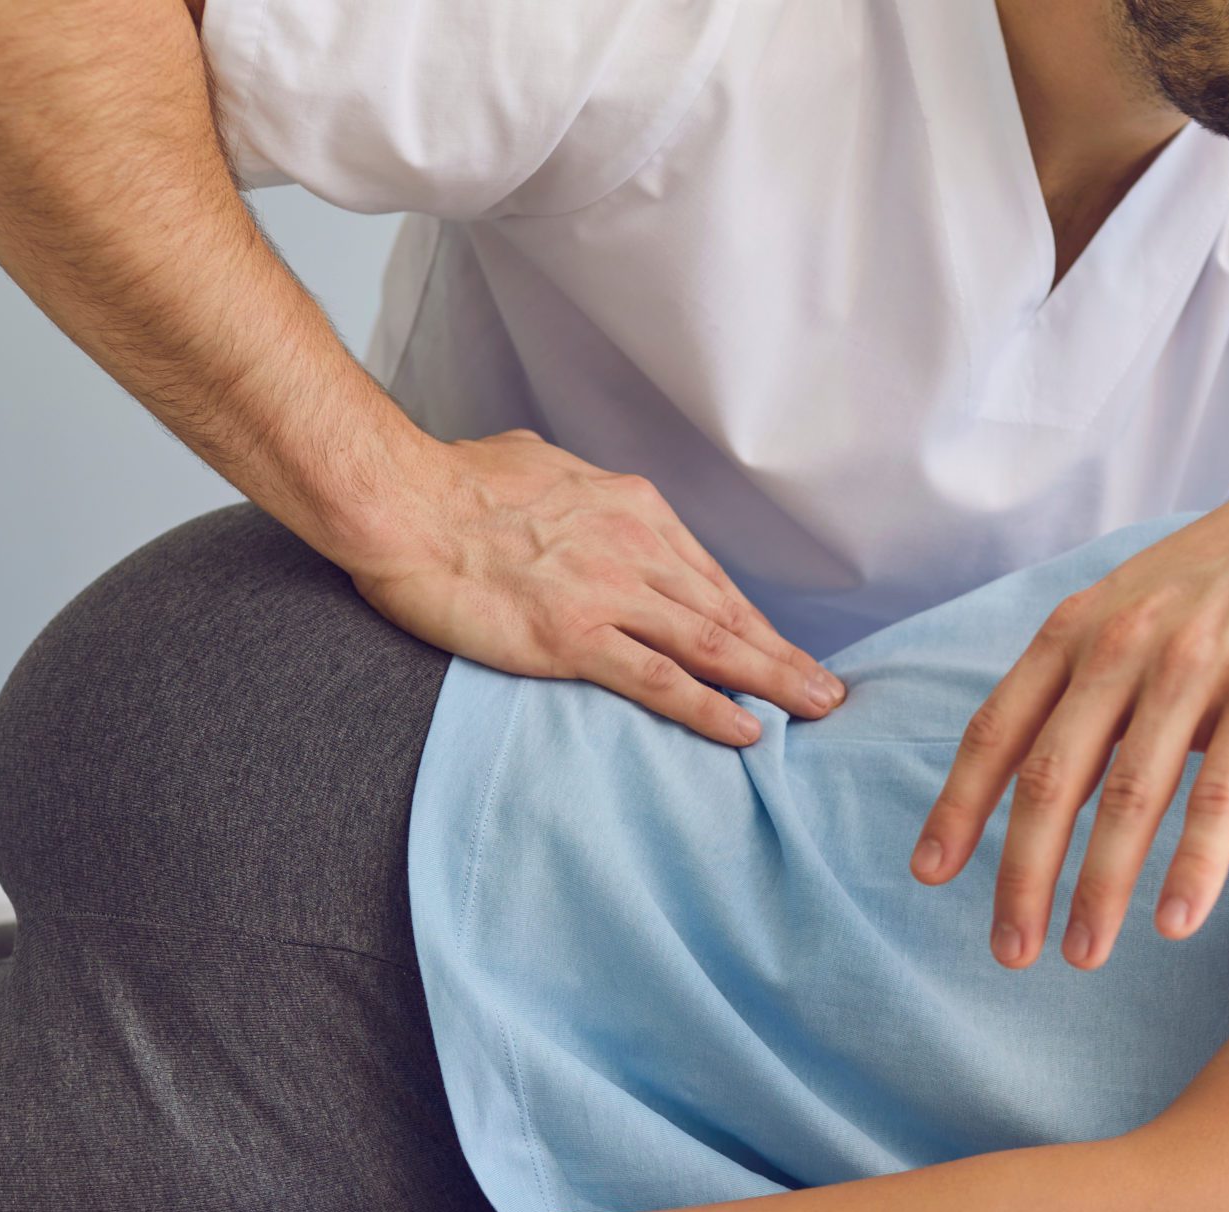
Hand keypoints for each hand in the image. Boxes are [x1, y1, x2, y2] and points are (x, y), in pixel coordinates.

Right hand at [346, 429, 844, 743]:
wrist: (399, 500)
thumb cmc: (455, 481)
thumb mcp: (542, 464)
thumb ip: (578, 492)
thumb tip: (576, 496)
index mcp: (631, 507)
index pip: (707, 575)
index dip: (751, 620)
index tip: (781, 649)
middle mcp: (634, 547)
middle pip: (726, 612)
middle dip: (783, 656)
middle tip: (829, 693)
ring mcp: (607, 593)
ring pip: (711, 644)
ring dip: (771, 681)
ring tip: (814, 712)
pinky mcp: (572, 637)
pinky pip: (659, 680)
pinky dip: (709, 707)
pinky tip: (746, 730)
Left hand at [908, 451, 1228, 968]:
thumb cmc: (1221, 579)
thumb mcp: (1127, 606)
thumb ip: (1079, 678)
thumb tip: (1033, 774)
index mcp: (1074, 630)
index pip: (996, 730)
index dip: (958, 806)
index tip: (930, 874)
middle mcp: (1121, 647)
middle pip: (1050, 779)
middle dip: (1021, 875)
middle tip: (1009, 951)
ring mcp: (1194, 668)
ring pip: (1129, 797)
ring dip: (1099, 888)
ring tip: (1082, 955)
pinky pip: (1222, 795)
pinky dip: (1194, 866)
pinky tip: (1177, 922)